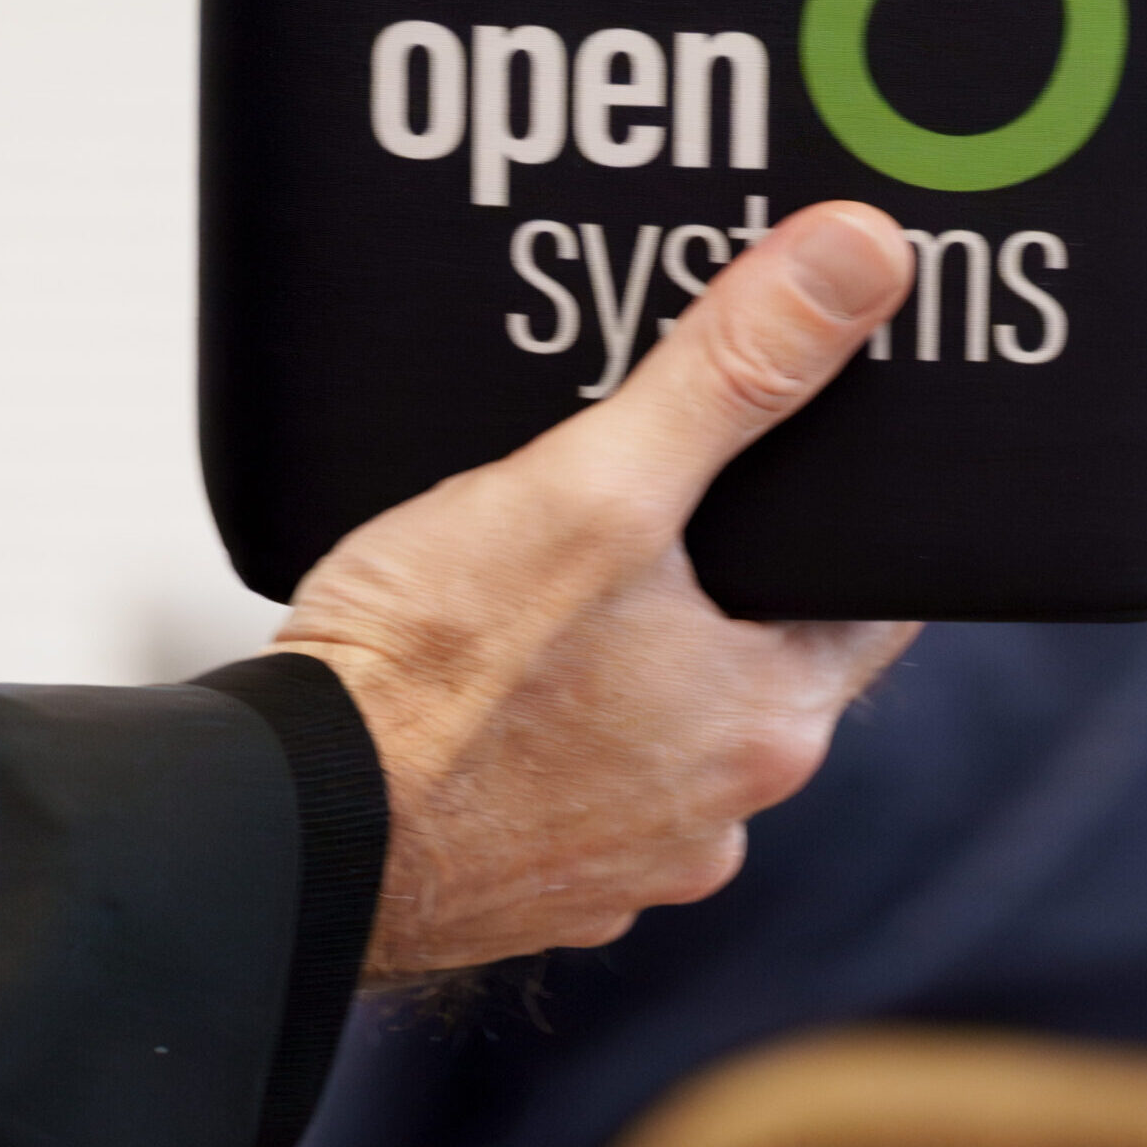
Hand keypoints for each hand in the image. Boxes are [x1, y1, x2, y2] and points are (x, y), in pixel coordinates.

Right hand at [269, 201, 920, 978]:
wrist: (280, 834)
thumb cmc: (425, 685)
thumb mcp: (593, 488)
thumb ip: (731, 372)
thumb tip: (856, 263)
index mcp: (768, 727)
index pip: (867, 602)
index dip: (843, 519)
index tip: (811, 461)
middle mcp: (716, 815)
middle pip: (757, 657)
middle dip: (713, 577)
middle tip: (652, 491)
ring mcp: (621, 862)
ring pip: (658, 721)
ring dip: (623, 657)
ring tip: (551, 571)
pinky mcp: (529, 883)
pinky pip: (568, 780)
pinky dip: (542, 726)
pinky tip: (484, 664)